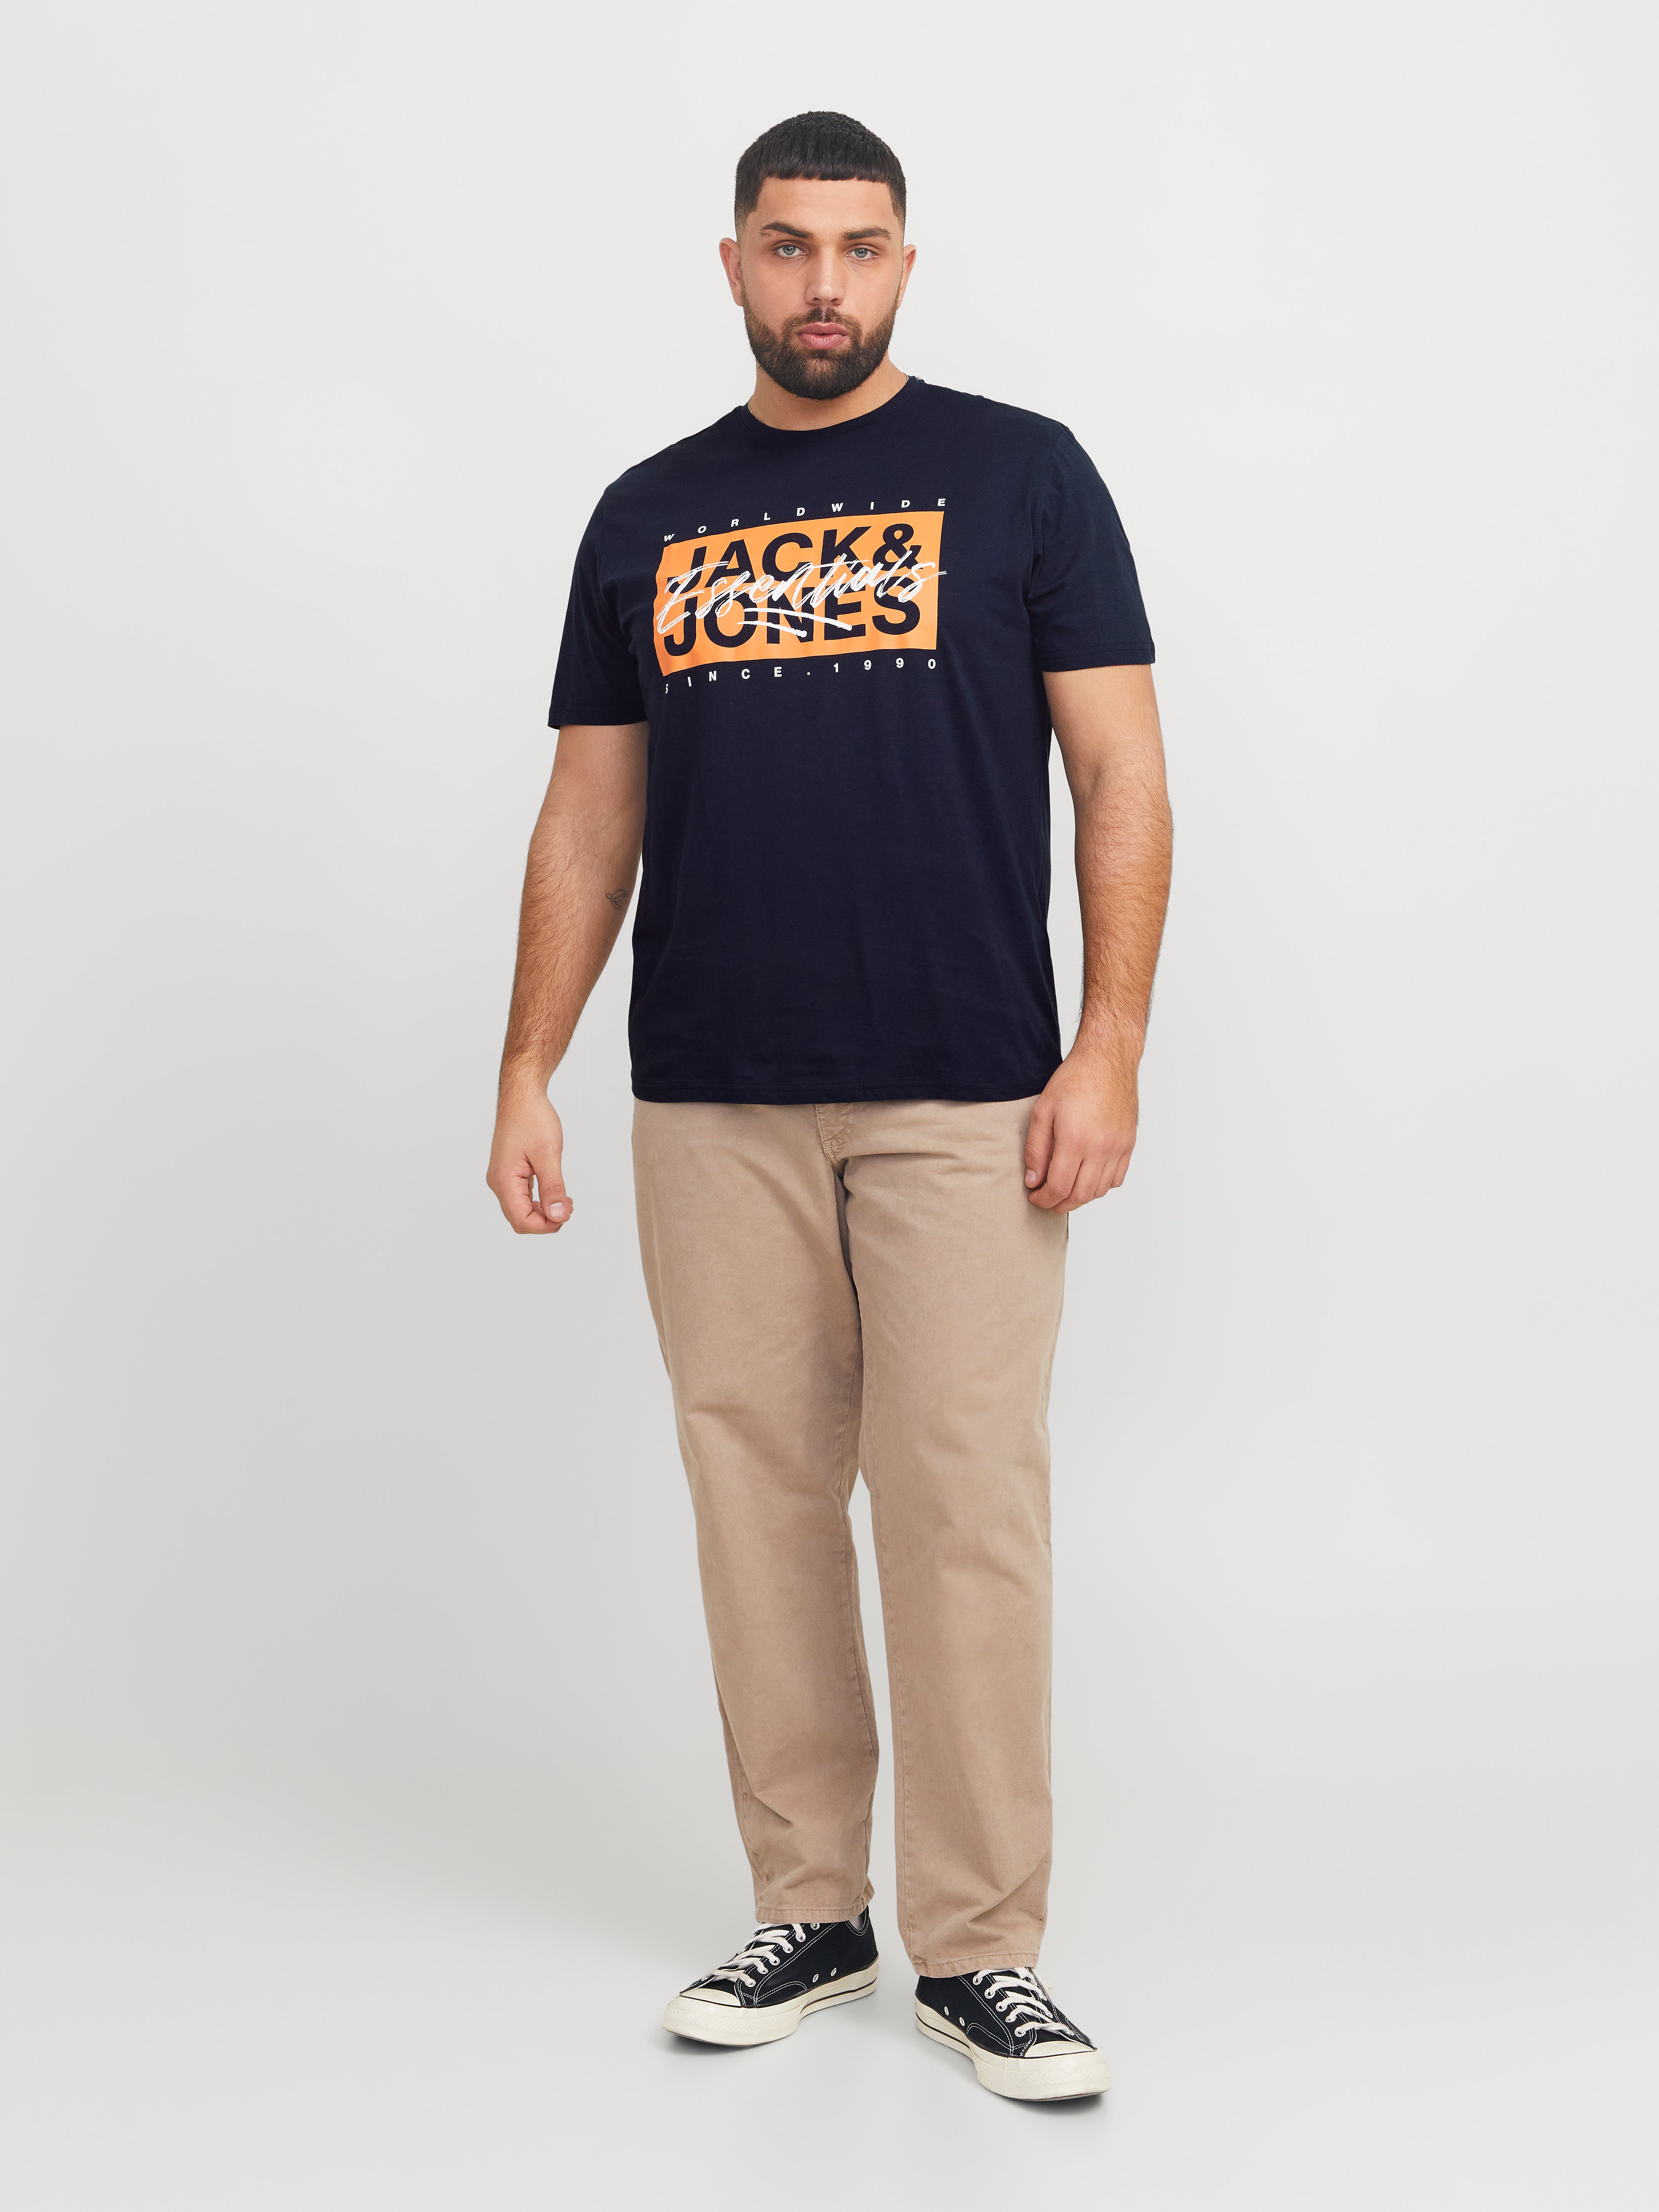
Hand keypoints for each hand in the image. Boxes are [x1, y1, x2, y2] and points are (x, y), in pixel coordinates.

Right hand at [487, 1086, 571, 1233]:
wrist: (522, 1096)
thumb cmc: (532, 1118)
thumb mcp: (549, 1154)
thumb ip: (552, 1187)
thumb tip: (557, 1216)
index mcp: (504, 1180)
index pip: (522, 1221)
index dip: (546, 1225)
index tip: (567, 1212)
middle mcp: (498, 1182)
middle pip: (519, 1219)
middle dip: (546, 1220)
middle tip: (568, 1207)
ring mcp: (502, 1178)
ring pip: (521, 1209)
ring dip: (544, 1211)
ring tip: (565, 1201)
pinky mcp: (508, 1172)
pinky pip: (521, 1197)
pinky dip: (539, 1200)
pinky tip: (555, 1193)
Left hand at [1024, 1041, 1139, 1212]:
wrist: (1107, 1061)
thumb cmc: (1074, 1080)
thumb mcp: (1042, 1111)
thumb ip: (1035, 1149)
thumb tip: (1033, 1180)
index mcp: (1075, 1140)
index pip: (1058, 1187)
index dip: (1043, 1199)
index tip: (1034, 1196)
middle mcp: (1100, 1148)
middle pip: (1080, 1195)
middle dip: (1059, 1204)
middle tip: (1046, 1200)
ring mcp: (1118, 1148)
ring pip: (1099, 1191)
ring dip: (1079, 1198)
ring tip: (1064, 1191)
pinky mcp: (1128, 1144)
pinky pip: (1116, 1179)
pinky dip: (1100, 1187)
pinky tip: (1086, 1178)